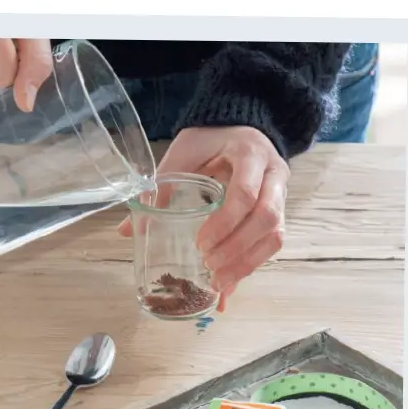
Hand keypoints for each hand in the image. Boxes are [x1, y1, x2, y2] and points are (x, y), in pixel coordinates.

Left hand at [119, 126, 288, 311]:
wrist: (237, 125)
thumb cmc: (209, 140)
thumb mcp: (183, 154)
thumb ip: (159, 187)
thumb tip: (126, 230)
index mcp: (250, 154)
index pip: (246, 193)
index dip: (225, 222)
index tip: (200, 243)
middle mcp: (273, 174)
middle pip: (267, 218)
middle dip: (237, 247)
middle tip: (208, 264)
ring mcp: (280, 194)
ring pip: (275, 235)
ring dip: (247, 262)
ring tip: (218, 282)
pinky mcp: (278, 211)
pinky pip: (272, 243)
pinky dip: (250, 265)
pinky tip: (230, 283)